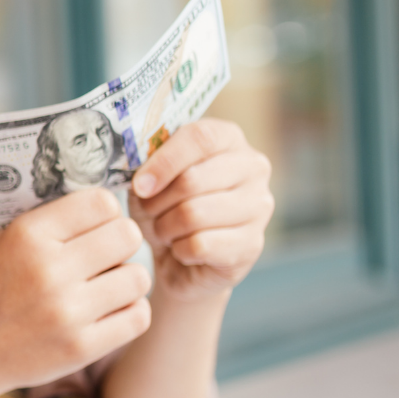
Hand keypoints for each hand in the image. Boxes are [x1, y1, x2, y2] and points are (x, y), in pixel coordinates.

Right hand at [0, 189, 152, 397]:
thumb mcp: (4, 241)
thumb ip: (52, 223)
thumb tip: (110, 206)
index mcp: (28, 236)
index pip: (102, 203)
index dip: (105, 212)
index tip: (95, 226)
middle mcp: (49, 270)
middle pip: (127, 236)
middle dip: (121, 243)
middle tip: (106, 256)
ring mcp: (66, 312)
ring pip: (139, 278)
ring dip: (126, 280)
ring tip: (105, 286)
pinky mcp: (80, 347)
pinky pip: (138, 317)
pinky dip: (129, 312)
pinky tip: (107, 311)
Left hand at [129, 119, 274, 302]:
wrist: (182, 258)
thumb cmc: (166, 207)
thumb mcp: (151, 178)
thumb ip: (147, 163)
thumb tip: (143, 178)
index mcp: (229, 138)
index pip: (200, 138)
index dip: (163, 161)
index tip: (139, 185)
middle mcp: (253, 168)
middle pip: (192, 180)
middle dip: (157, 201)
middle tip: (149, 211)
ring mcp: (259, 206)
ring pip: (194, 215)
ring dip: (165, 227)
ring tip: (164, 229)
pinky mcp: (253, 244)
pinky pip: (200, 245)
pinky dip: (179, 250)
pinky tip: (182, 248)